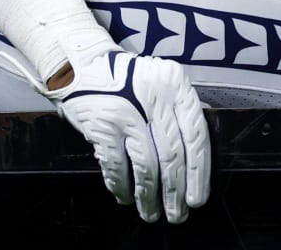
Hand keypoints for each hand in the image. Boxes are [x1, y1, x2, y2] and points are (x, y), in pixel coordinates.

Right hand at [51, 49, 209, 222]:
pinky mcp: (101, 124)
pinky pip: (116, 165)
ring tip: (151, 213)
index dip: (198, 172)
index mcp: (175, 84)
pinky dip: (122, 186)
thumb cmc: (128, 80)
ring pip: (145, 165)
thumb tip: (198, 158)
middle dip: (175, 192)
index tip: (198, 197)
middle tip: (177, 214)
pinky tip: (125, 197)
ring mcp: (125, 110)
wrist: (82, 66)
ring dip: (149, 196)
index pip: (195, 134)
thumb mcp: (162, 84)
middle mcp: (153, 96)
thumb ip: (180, 112)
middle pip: (172, 155)